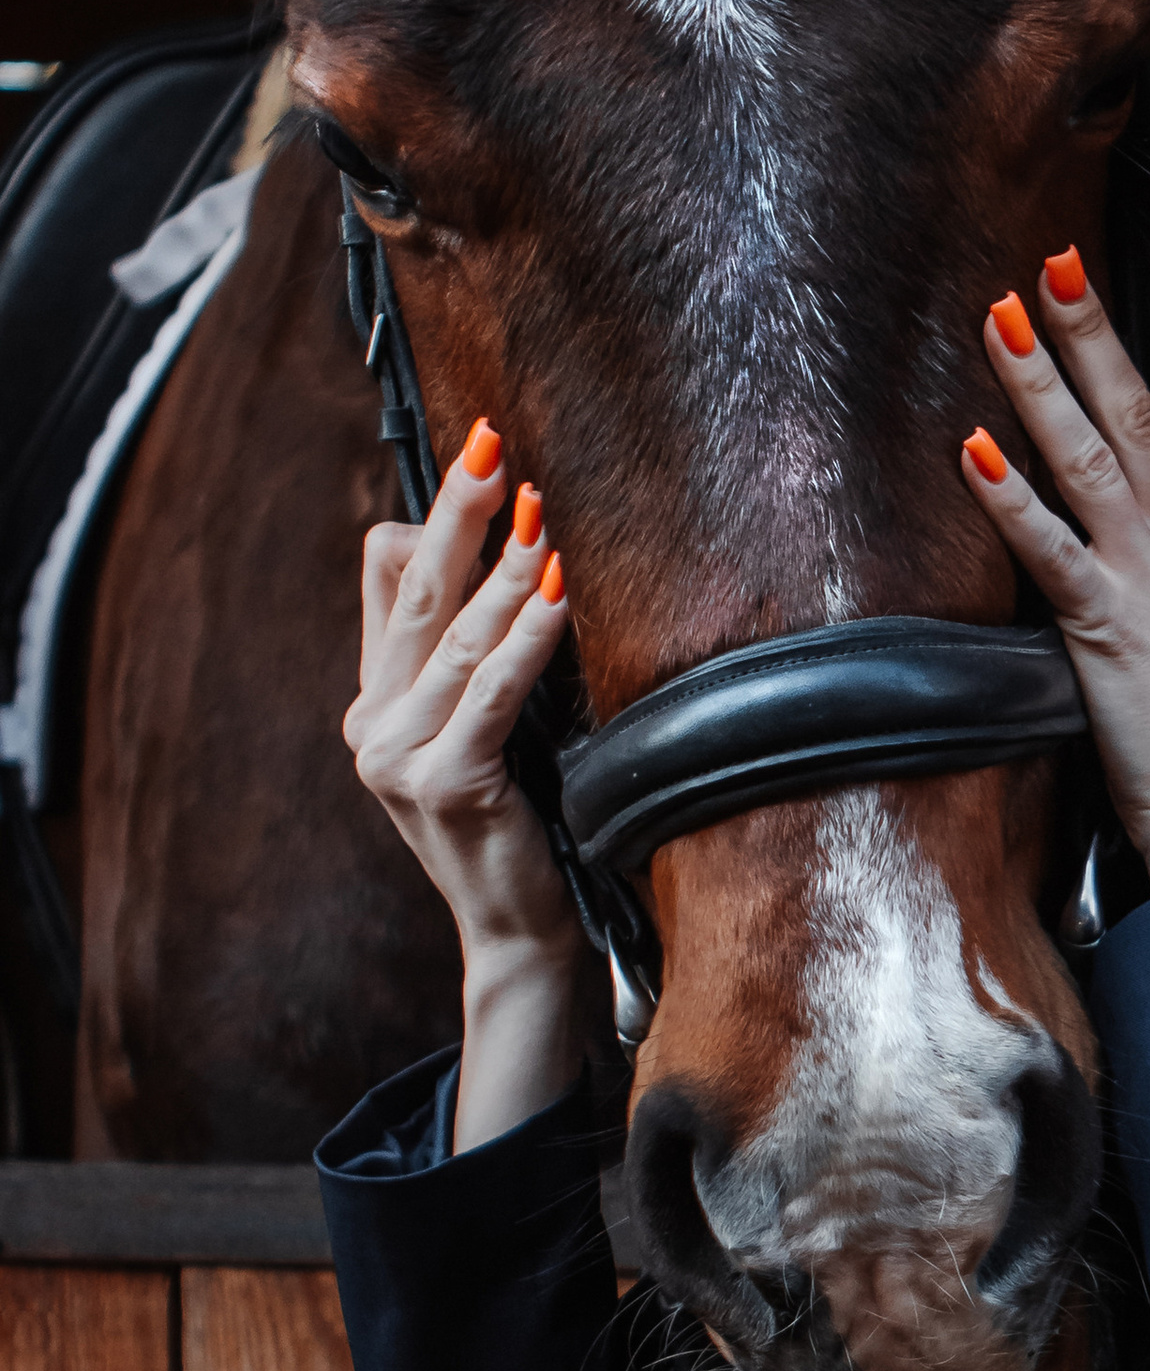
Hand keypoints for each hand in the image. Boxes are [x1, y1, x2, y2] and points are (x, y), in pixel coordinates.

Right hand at [345, 421, 586, 1142]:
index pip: (389, 585)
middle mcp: (374, 725)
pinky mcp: (445, 784)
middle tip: (489, 441)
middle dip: (456, 513)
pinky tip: (554, 593)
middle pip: (416, 594)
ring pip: (457, 639)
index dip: (429, 521)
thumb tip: (483, 556)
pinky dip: (526, 639)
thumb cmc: (520, 821)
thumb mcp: (485, 727)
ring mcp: (400, 758)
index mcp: (376, 704)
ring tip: (537, 508)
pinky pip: (491, 693)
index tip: (478, 457)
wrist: (517, 929)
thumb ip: (472, 656)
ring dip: (503, 568)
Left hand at [959, 257, 1149, 898]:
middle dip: (1090, 335)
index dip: (1139, 358)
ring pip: (1090, 461)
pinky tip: (975, 454)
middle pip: (1136, 417)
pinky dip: (1011, 499)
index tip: (1102, 297)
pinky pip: (1054, 550)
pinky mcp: (1111, 631)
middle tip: (1052, 262)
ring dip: (1041, 385)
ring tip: (1003, 320)